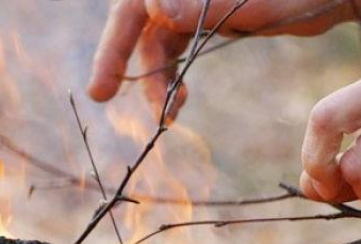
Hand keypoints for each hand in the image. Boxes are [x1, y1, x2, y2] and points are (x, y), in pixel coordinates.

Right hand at [88, 0, 360, 117]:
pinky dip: (170, 75)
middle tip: (99, 93)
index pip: (137, 0)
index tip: (110, 79)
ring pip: (153, 36)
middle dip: (118, 55)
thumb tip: (154, 8)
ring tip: (166, 115)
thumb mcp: (261, 2)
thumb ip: (209, 5)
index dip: (118, 36)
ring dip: (154, 77)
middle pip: (135, 16)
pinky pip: (173, 46)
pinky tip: (177, 103)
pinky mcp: (204, 17)